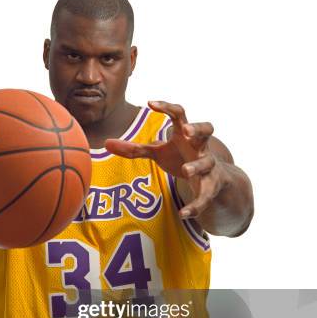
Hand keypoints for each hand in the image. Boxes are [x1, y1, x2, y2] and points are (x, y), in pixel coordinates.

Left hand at [105, 100, 230, 219]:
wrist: (210, 178)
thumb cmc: (180, 157)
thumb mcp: (157, 153)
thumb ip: (135, 149)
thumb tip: (106, 143)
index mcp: (185, 134)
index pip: (179, 114)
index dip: (167, 107)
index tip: (150, 103)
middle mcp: (200, 146)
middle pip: (207, 129)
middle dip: (199, 128)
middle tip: (187, 131)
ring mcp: (208, 166)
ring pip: (208, 162)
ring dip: (197, 165)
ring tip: (185, 169)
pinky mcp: (211, 186)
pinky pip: (206, 196)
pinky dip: (196, 205)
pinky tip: (184, 214)